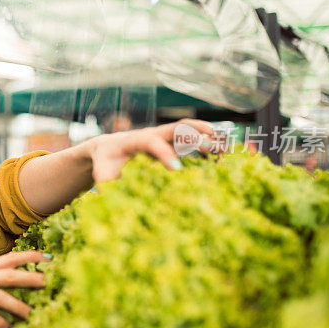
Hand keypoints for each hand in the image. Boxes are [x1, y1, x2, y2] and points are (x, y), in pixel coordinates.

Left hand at [88, 118, 217, 181]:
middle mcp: (152, 134)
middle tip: (213, 142)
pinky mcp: (170, 144)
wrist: (107, 149)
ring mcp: (163, 137)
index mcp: (134, 140)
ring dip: (206, 137)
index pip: (152, 143)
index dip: (164, 154)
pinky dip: (205, 146)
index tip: (176, 169)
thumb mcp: (102, 173)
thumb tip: (114, 200)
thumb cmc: (105, 162)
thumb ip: (108, 183)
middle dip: (194, 132)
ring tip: (226, 149)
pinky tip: (220, 157)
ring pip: (187, 131)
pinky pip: (190, 142)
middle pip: (175, 127)